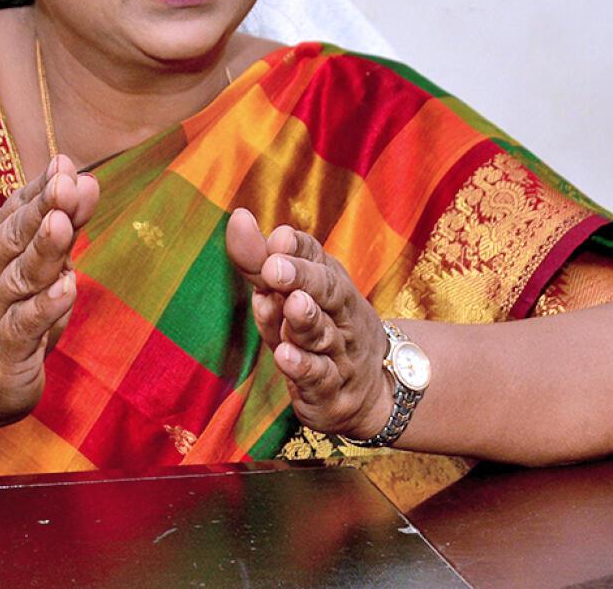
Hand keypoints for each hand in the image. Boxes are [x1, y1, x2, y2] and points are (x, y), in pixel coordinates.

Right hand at [0, 155, 98, 433]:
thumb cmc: (8, 311)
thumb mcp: (37, 265)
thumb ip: (62, 224)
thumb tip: (86, 179)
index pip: (19, 210)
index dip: (44, 187)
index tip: (67, 164)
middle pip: (16, 238)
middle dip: (42, 210)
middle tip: (66, 184)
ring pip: (20, 278)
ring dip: (42, 250)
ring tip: (62, 224)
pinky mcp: (5, 353)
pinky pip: (25, 326)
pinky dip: (45, 307)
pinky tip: (67, 287)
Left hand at [226, 207, 393, 439]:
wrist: (374, 393)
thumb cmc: (321, 330)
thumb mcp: (291, 293)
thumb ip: (262, 262)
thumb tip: (239, 219)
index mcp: (330, 283)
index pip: (315, 257)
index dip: (297, 248)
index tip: (278, 237)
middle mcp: (339, 314)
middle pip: (327, 291)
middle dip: (302, 277)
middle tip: (275, 267)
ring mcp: (338, 353)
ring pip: (322, 334)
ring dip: (306, 319)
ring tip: (291, 304)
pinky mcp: (331, 393)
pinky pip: (318, 377)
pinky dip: (303, 367)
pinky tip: (286, 356)